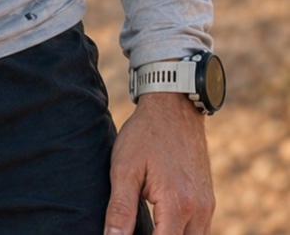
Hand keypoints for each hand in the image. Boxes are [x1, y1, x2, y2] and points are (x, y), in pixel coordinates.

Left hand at [104, 93, 214, 233]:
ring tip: (148, 228)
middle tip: (132, 230)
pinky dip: (182, 234)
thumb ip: (120, 209)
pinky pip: (200, 232)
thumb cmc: (145, 134)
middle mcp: (199, 210)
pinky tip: (162, 228)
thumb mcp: (125, 168)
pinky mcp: (207, 200)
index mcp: (178, 205)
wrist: (173, 106)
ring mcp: (207, 206)